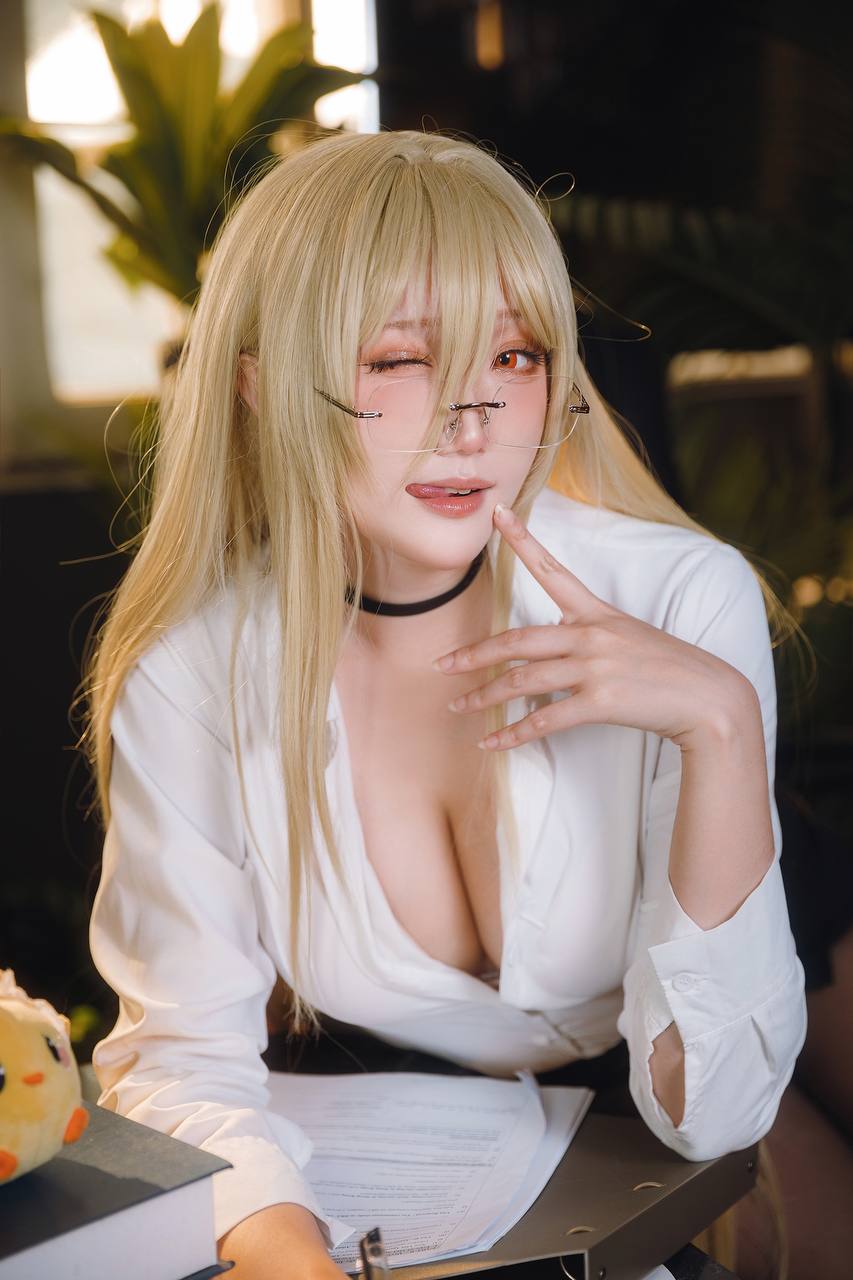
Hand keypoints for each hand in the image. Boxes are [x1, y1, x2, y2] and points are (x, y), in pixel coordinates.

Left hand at [433, 502, 752, 752]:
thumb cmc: (668, 669)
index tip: (496, 515)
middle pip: (516, 640)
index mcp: (597, 613)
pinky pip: (544, 720)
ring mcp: (595, 668)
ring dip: (484, 696)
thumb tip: (550, 648)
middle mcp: (591, 635)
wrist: (710, 697)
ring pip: (522, 681)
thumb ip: (588, 637)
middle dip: (474, 654)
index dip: (522, 540)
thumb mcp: (628, 638)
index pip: (553, 569)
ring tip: (457, 707)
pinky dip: (513, 734)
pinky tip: (490, 743)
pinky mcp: (601, 701)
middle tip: (441, 664)